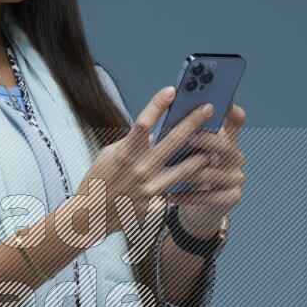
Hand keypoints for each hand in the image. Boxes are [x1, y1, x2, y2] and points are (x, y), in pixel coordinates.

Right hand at [69, 85, 217, 241]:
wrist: (90, 215)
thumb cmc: (98, 180)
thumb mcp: (110, 155)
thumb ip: (132, 144)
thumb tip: (154, 130)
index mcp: (124, 153)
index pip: (143, 123)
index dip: (158, 104)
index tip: (171, 90)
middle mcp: (138, 169)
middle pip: (172, 141)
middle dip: (193, 122)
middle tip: (208, 109)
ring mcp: (148, 188)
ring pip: (184, 169)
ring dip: (202, 155)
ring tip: (216, 145)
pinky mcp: (153, 204)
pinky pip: (175, 190)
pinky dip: (189, 182)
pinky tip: (202, 177)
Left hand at [163, 103, 245, 239]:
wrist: (196, 211)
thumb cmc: (186, 175)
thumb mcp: (187, 154)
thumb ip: (184, 138)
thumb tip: (166, 120)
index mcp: (227, 140)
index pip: (236, 119)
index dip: (230, 108)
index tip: (216, 100)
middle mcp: (235, 157)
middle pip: (225, 145)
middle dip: (205, 139)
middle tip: (188, 135)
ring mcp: (236, 178)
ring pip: (212, 172)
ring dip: (189, 171)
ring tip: (170, 170)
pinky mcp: (231, 198)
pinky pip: (208, 196)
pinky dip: (187, 195)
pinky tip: (170, 194)